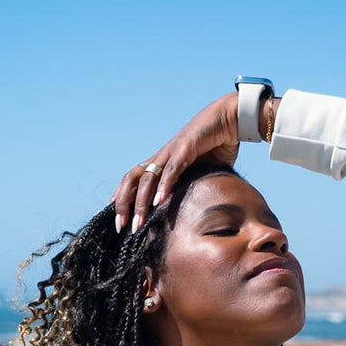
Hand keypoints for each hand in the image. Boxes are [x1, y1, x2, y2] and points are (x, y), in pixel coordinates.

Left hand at [113, 92, 242, 233]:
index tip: (118, 221)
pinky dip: (164, 186)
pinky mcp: (186, 147)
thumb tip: (192, 213)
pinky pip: (172, 169)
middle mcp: (161, 157)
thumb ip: (191, 188)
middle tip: (122, 226)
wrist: (227, 119)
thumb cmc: (215, 147)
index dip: (123, 199)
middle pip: (132, 180)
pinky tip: (159, 201)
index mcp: (161, 163)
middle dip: (124, 204)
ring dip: (141, 202)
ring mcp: (171, 152)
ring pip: (147, 178)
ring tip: (139, 222)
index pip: (134, 182)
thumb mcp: (199, 174)